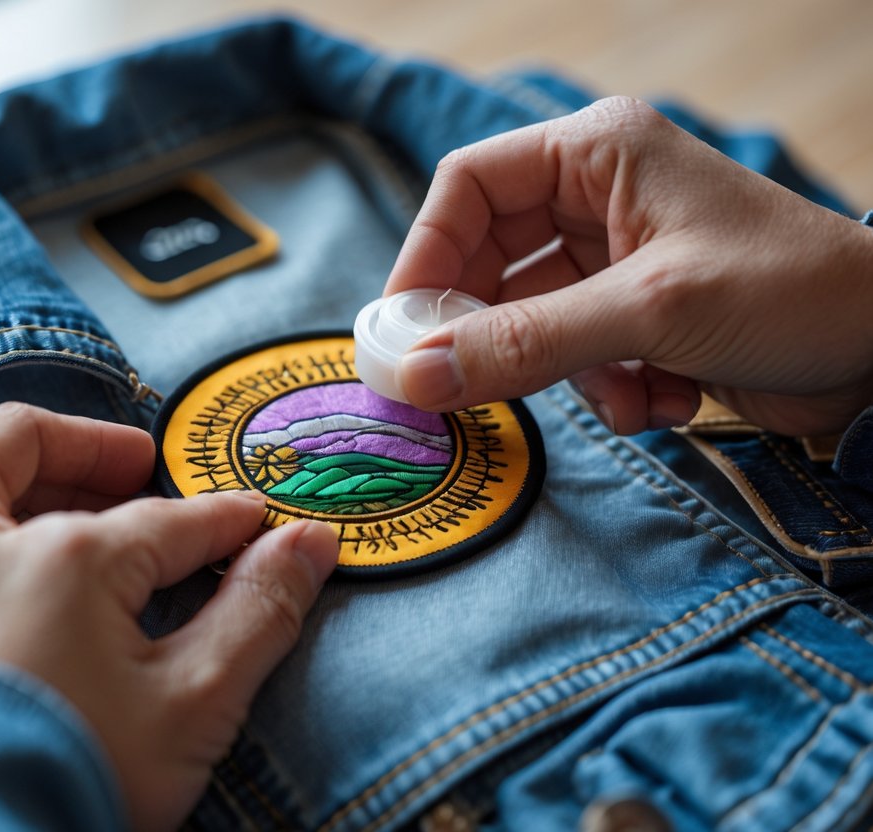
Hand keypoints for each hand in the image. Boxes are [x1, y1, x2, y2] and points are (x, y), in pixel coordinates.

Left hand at [0, 402, 339, 831]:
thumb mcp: (190, 701)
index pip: (155, 517)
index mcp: (41, 548)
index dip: (214, 519)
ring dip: (18, 498)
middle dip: (85, 459)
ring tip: (72, 528)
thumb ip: (258, 607)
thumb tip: (310, 542)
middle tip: (137, 476)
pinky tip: (6, 597)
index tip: (249, 523)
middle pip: (14, 452)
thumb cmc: (69, 780)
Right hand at [387, 96, 872, 434]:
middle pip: (489, 263)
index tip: (400, 332)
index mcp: (596, 153)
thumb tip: (412, 376)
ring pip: (529, 321)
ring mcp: (616, 259)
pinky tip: (664, 398)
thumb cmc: (790, 293)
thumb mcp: (647, 313)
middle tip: (473, 387)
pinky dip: (606, 389)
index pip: (467, 189)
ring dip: (566, 373)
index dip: (423, 257)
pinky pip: (573, 356)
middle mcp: (597, 198)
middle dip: (494, 332)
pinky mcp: (634, 316)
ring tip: (626, 391)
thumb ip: (523, 344)